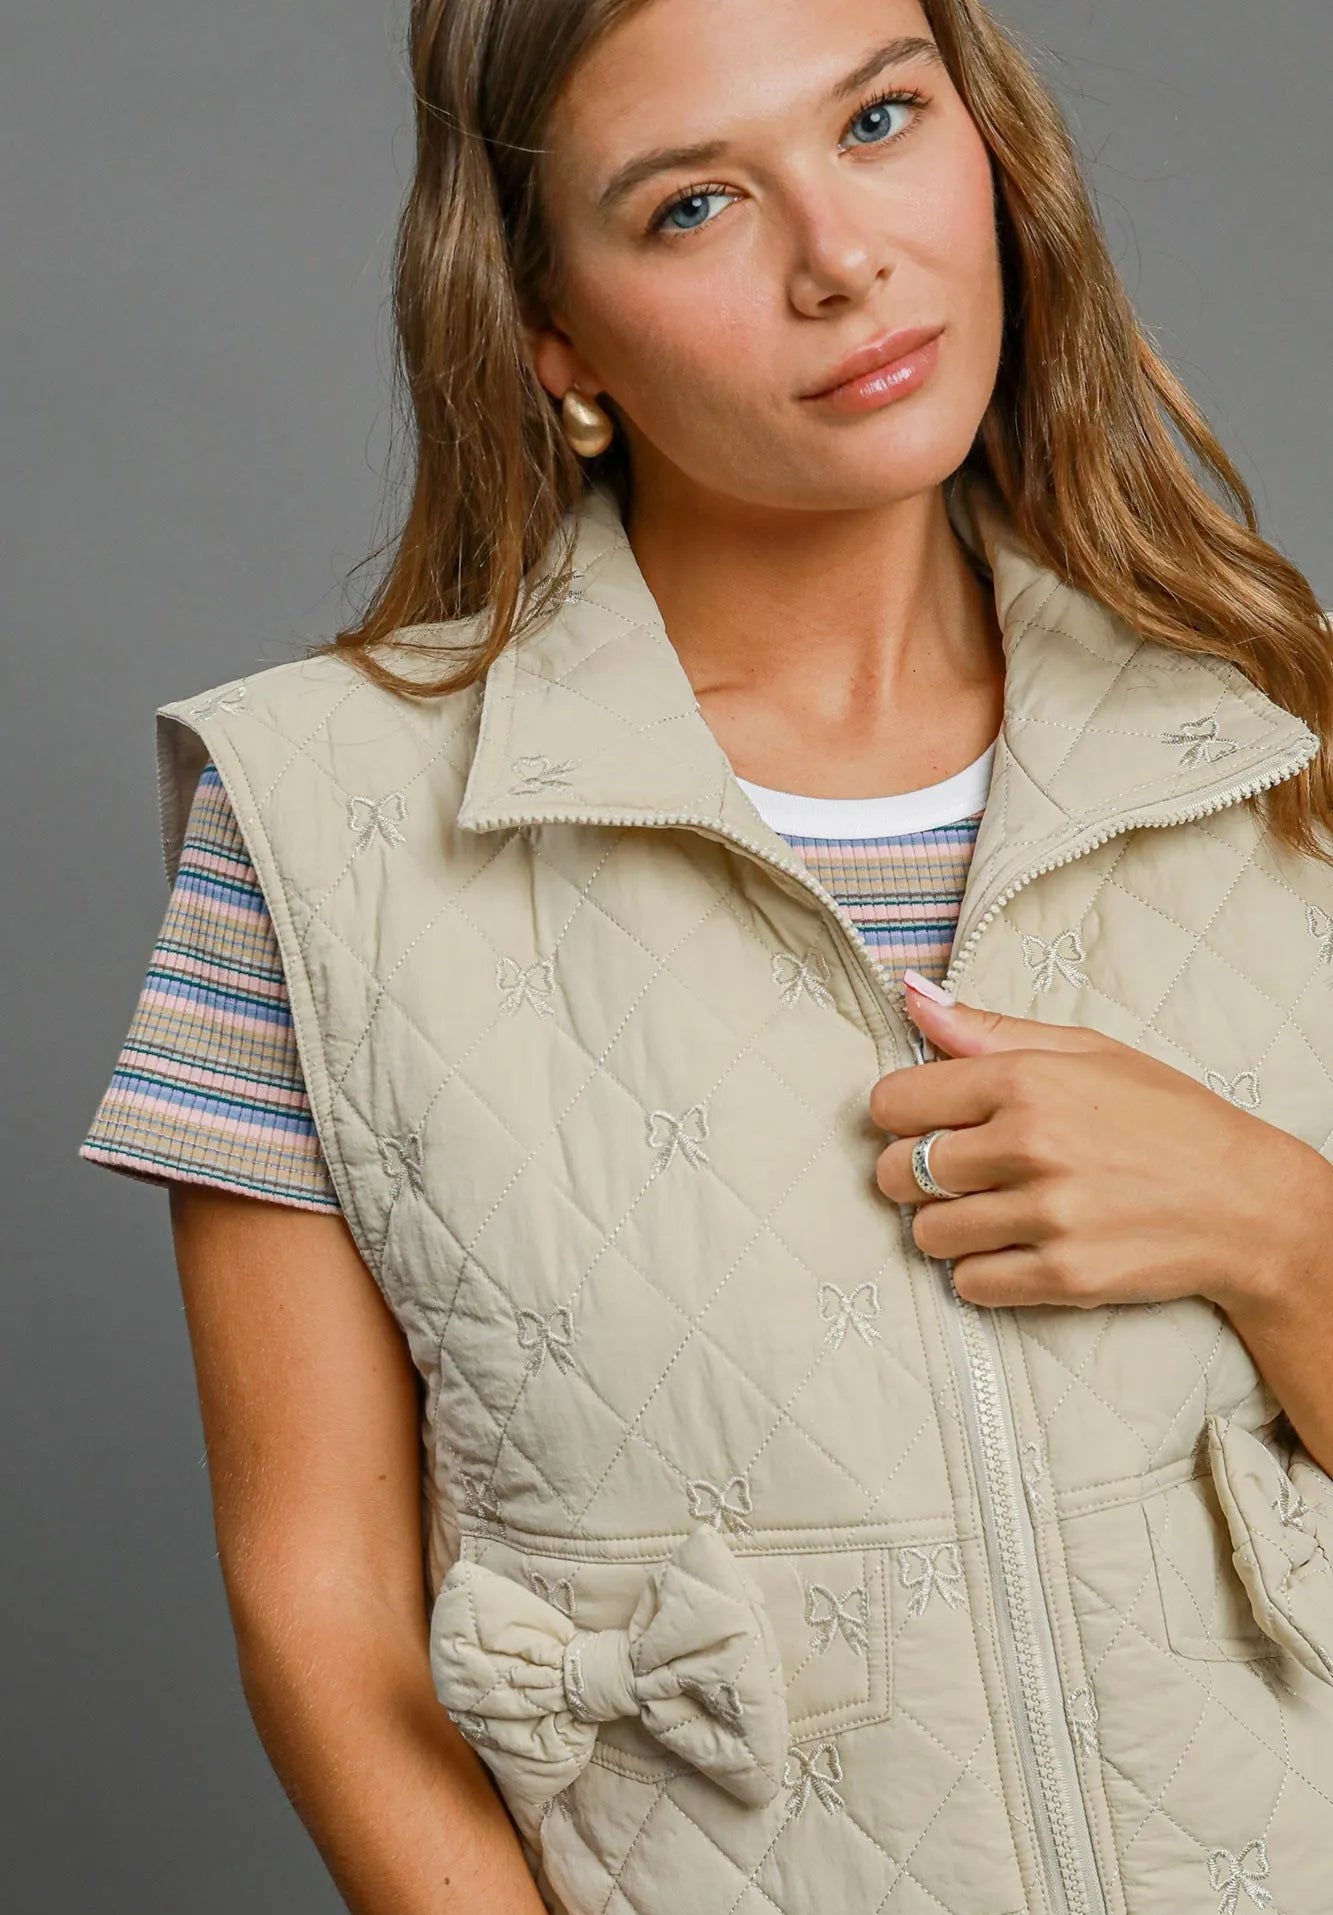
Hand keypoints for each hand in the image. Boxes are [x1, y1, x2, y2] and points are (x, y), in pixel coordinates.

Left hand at [867, 972, 1326, 1312]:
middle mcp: (1030, 1146)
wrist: (1247, 1203)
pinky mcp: (1062, 1276)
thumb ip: (988, 1031)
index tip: (924, 1120)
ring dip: (946, 1225)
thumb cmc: (1166, 1118)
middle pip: (897, 1171)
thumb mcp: (1087, 1051)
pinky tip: (1016, 1246)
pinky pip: (969, 1283)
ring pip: (926, 1233)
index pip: (893, 1102)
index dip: (901, 1113)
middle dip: (912, 1173)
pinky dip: (981, 1271)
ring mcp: (1046, 1216)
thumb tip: (912, 998)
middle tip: (955, 1171)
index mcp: (1025, 1081)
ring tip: (990, 1210)